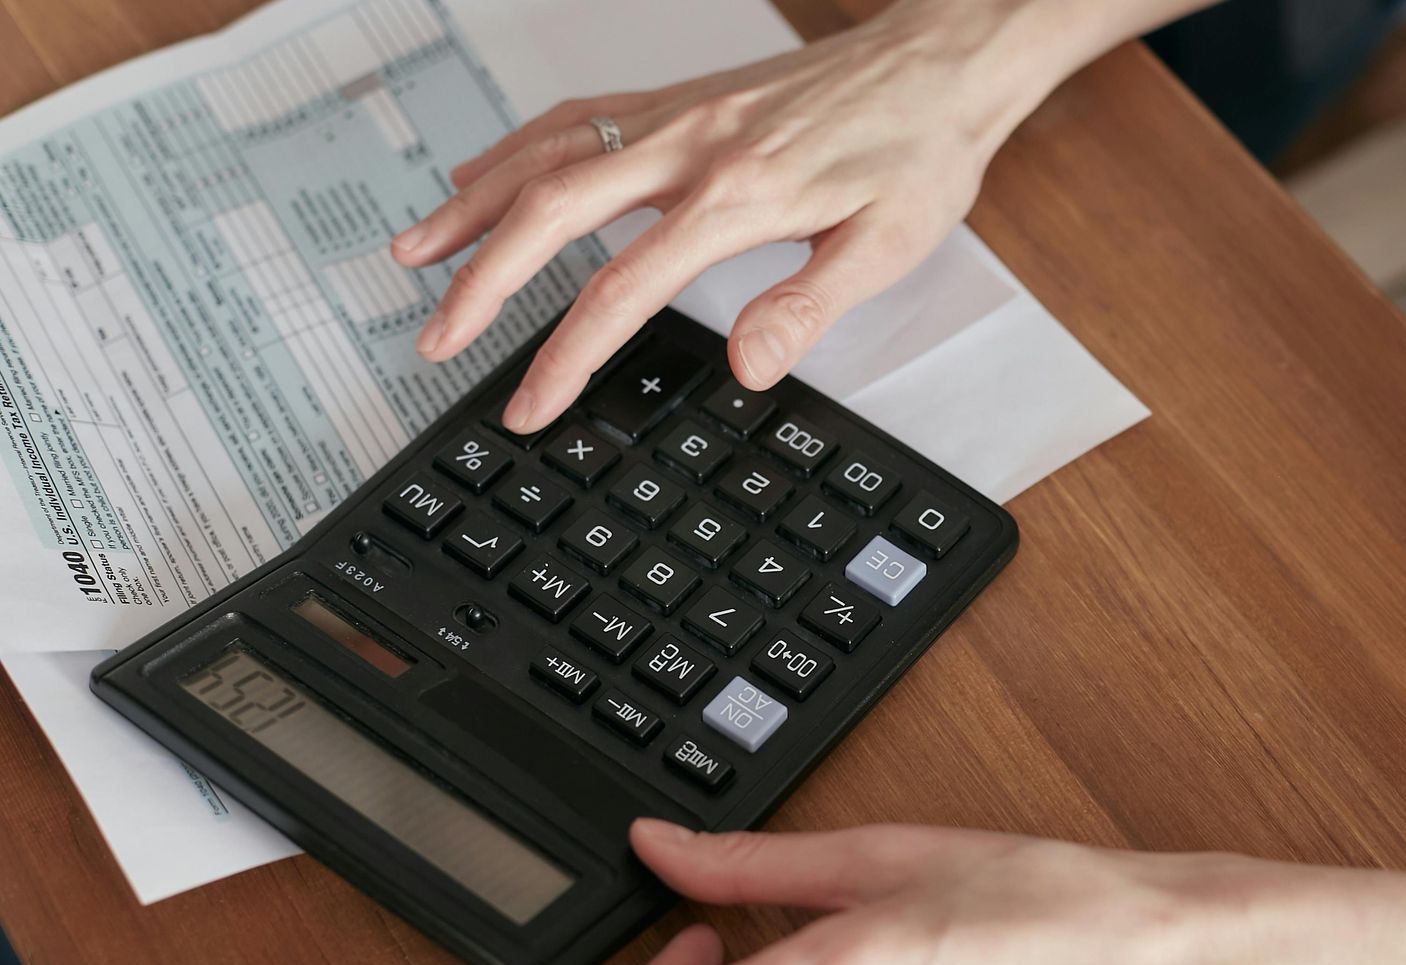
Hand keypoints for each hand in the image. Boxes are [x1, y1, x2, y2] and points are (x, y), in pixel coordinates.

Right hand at [390, 0, 1075, 432]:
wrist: (940, 64)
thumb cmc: (919, 151)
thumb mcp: (888, 246)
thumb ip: (808, 307)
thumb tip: (748, 366)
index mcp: (738, 195)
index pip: (621, 289)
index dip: (564, 357)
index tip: (529, 406)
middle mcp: (691, 146)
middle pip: (552, 213)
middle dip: (480, 283)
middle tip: (434, 340)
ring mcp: (677, 116)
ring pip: (546, 154)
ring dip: (472, 206)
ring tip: (413, 255)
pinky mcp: (680, 101)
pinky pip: (575, 119)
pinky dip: (515, 149)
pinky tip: (481, 173)